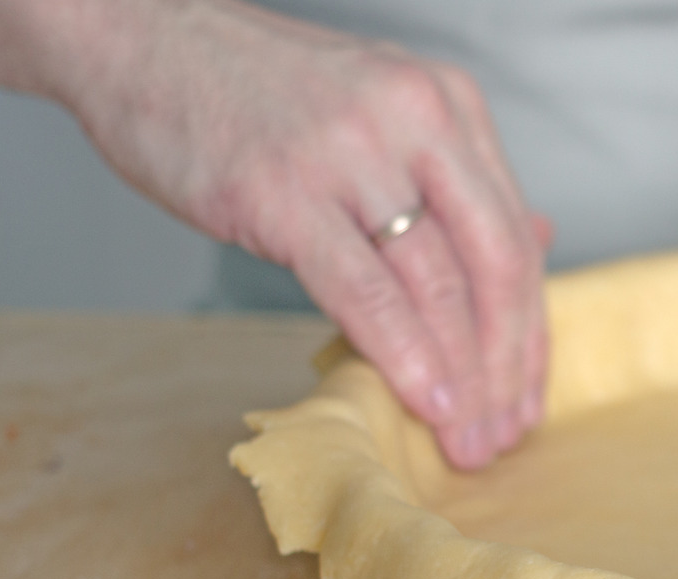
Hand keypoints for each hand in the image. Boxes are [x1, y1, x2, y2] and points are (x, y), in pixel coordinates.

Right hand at [63, 1, 547, 467]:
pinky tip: (425, 400)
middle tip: (504, 434)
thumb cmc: (256, 88)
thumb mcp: (383, 114)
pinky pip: (365, 290)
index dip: (528, 331)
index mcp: (449, 106)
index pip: (515, 237)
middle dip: (507, 366)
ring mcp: (353, 154)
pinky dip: (404, 354)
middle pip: (494, 266)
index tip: (525, 395)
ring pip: (438, 285)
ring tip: (466, 438)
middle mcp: (417, 121)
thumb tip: (536, 237)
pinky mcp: (285, 192)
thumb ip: (456, 180)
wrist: (141, 38)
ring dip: (462, 378)